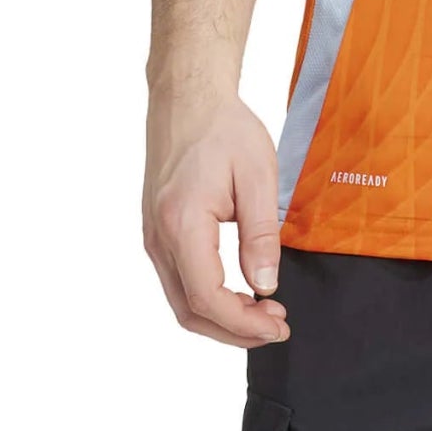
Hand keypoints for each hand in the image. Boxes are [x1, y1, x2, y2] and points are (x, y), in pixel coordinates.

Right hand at [143, 86, 292, 346]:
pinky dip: (207, 300)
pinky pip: (178, 282)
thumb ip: (260, 234)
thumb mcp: (257, 175)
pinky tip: (239, 293)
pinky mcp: (157, 234)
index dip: (243, 322)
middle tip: (276, 326)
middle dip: (234, 330)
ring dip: (221, 318)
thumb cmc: (224, 129)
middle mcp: (158, 238)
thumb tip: (265, 285)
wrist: (188, 100)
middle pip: (189, 311)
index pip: (206, 297)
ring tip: (263, 313)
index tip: (278, 325)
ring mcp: (153, 238)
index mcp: (181, 224)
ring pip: (181, 302)